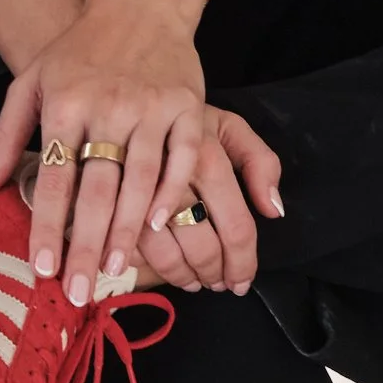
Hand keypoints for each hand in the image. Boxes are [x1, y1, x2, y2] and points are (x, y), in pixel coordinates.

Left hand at [0, 0, 211, 300]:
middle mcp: (107, 106)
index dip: (46, 225)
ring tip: (117, 271)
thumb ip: (7, 135)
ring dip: (129, 230)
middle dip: (88, 244)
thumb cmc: (79, 50)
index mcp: (64, 103)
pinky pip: (181, 158)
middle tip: (81, 291)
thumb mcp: (32, 81)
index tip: (42, 269)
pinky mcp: (186, 104)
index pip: (52, 177)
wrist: (138, 3)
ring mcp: (151, 106)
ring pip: (140, 180)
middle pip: (96, 188)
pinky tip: (159, 227)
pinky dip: (171, 193)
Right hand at [133, 108, 286, 294]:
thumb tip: (274, 211)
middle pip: (204, 247)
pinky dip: (155, 269)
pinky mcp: (108, 202)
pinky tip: (169, 270)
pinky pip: (136, 251)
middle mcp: (174, 176)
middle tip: (219, 283)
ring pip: (169, 256)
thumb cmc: (181, 120)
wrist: (121, 98)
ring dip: (187, 277)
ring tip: (196, 280)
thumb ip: (260, 161)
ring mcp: (137, 191)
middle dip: (216, 274)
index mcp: (207, 157)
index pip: (236, 226)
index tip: (243, 281)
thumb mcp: (226, 126)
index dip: (244, 261)